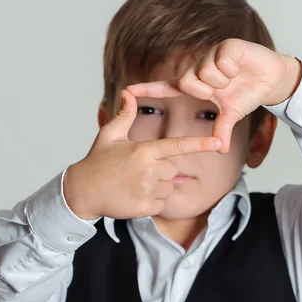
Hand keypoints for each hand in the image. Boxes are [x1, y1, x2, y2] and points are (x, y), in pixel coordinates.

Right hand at [63, 90, 220, 219]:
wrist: (82, 192)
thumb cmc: (97, 161)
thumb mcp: (110, 135)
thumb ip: (125, 115)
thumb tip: (129, 93)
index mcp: (144, 150)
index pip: (177, 145)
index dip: (201, 144)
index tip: (219, 142)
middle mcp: (148, 170)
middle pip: (173, 170)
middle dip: (161, 171)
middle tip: (138, 171)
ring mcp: (147, 190)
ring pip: (167, 188)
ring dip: (156, 188)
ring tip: (133, 184)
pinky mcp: (145, 208)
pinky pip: (160, 204)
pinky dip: (151, 203)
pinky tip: (133, 197)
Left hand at [126, 38, 301, 152]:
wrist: (271, 79)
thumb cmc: (248, 94)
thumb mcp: (232, 115)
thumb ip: (221, 130)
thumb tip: (220, 151)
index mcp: (197, 85)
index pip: (167, 87)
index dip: (147, 90)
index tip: (126, 92)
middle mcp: (200, 69)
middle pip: (187, 80)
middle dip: (205, 90)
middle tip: (221, 90)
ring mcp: (212, 56)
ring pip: (203, 71)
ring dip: (221, 80)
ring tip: (234, 78)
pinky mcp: (226, 47)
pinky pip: (220, 61)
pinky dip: (231, 69)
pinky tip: (240, 67)